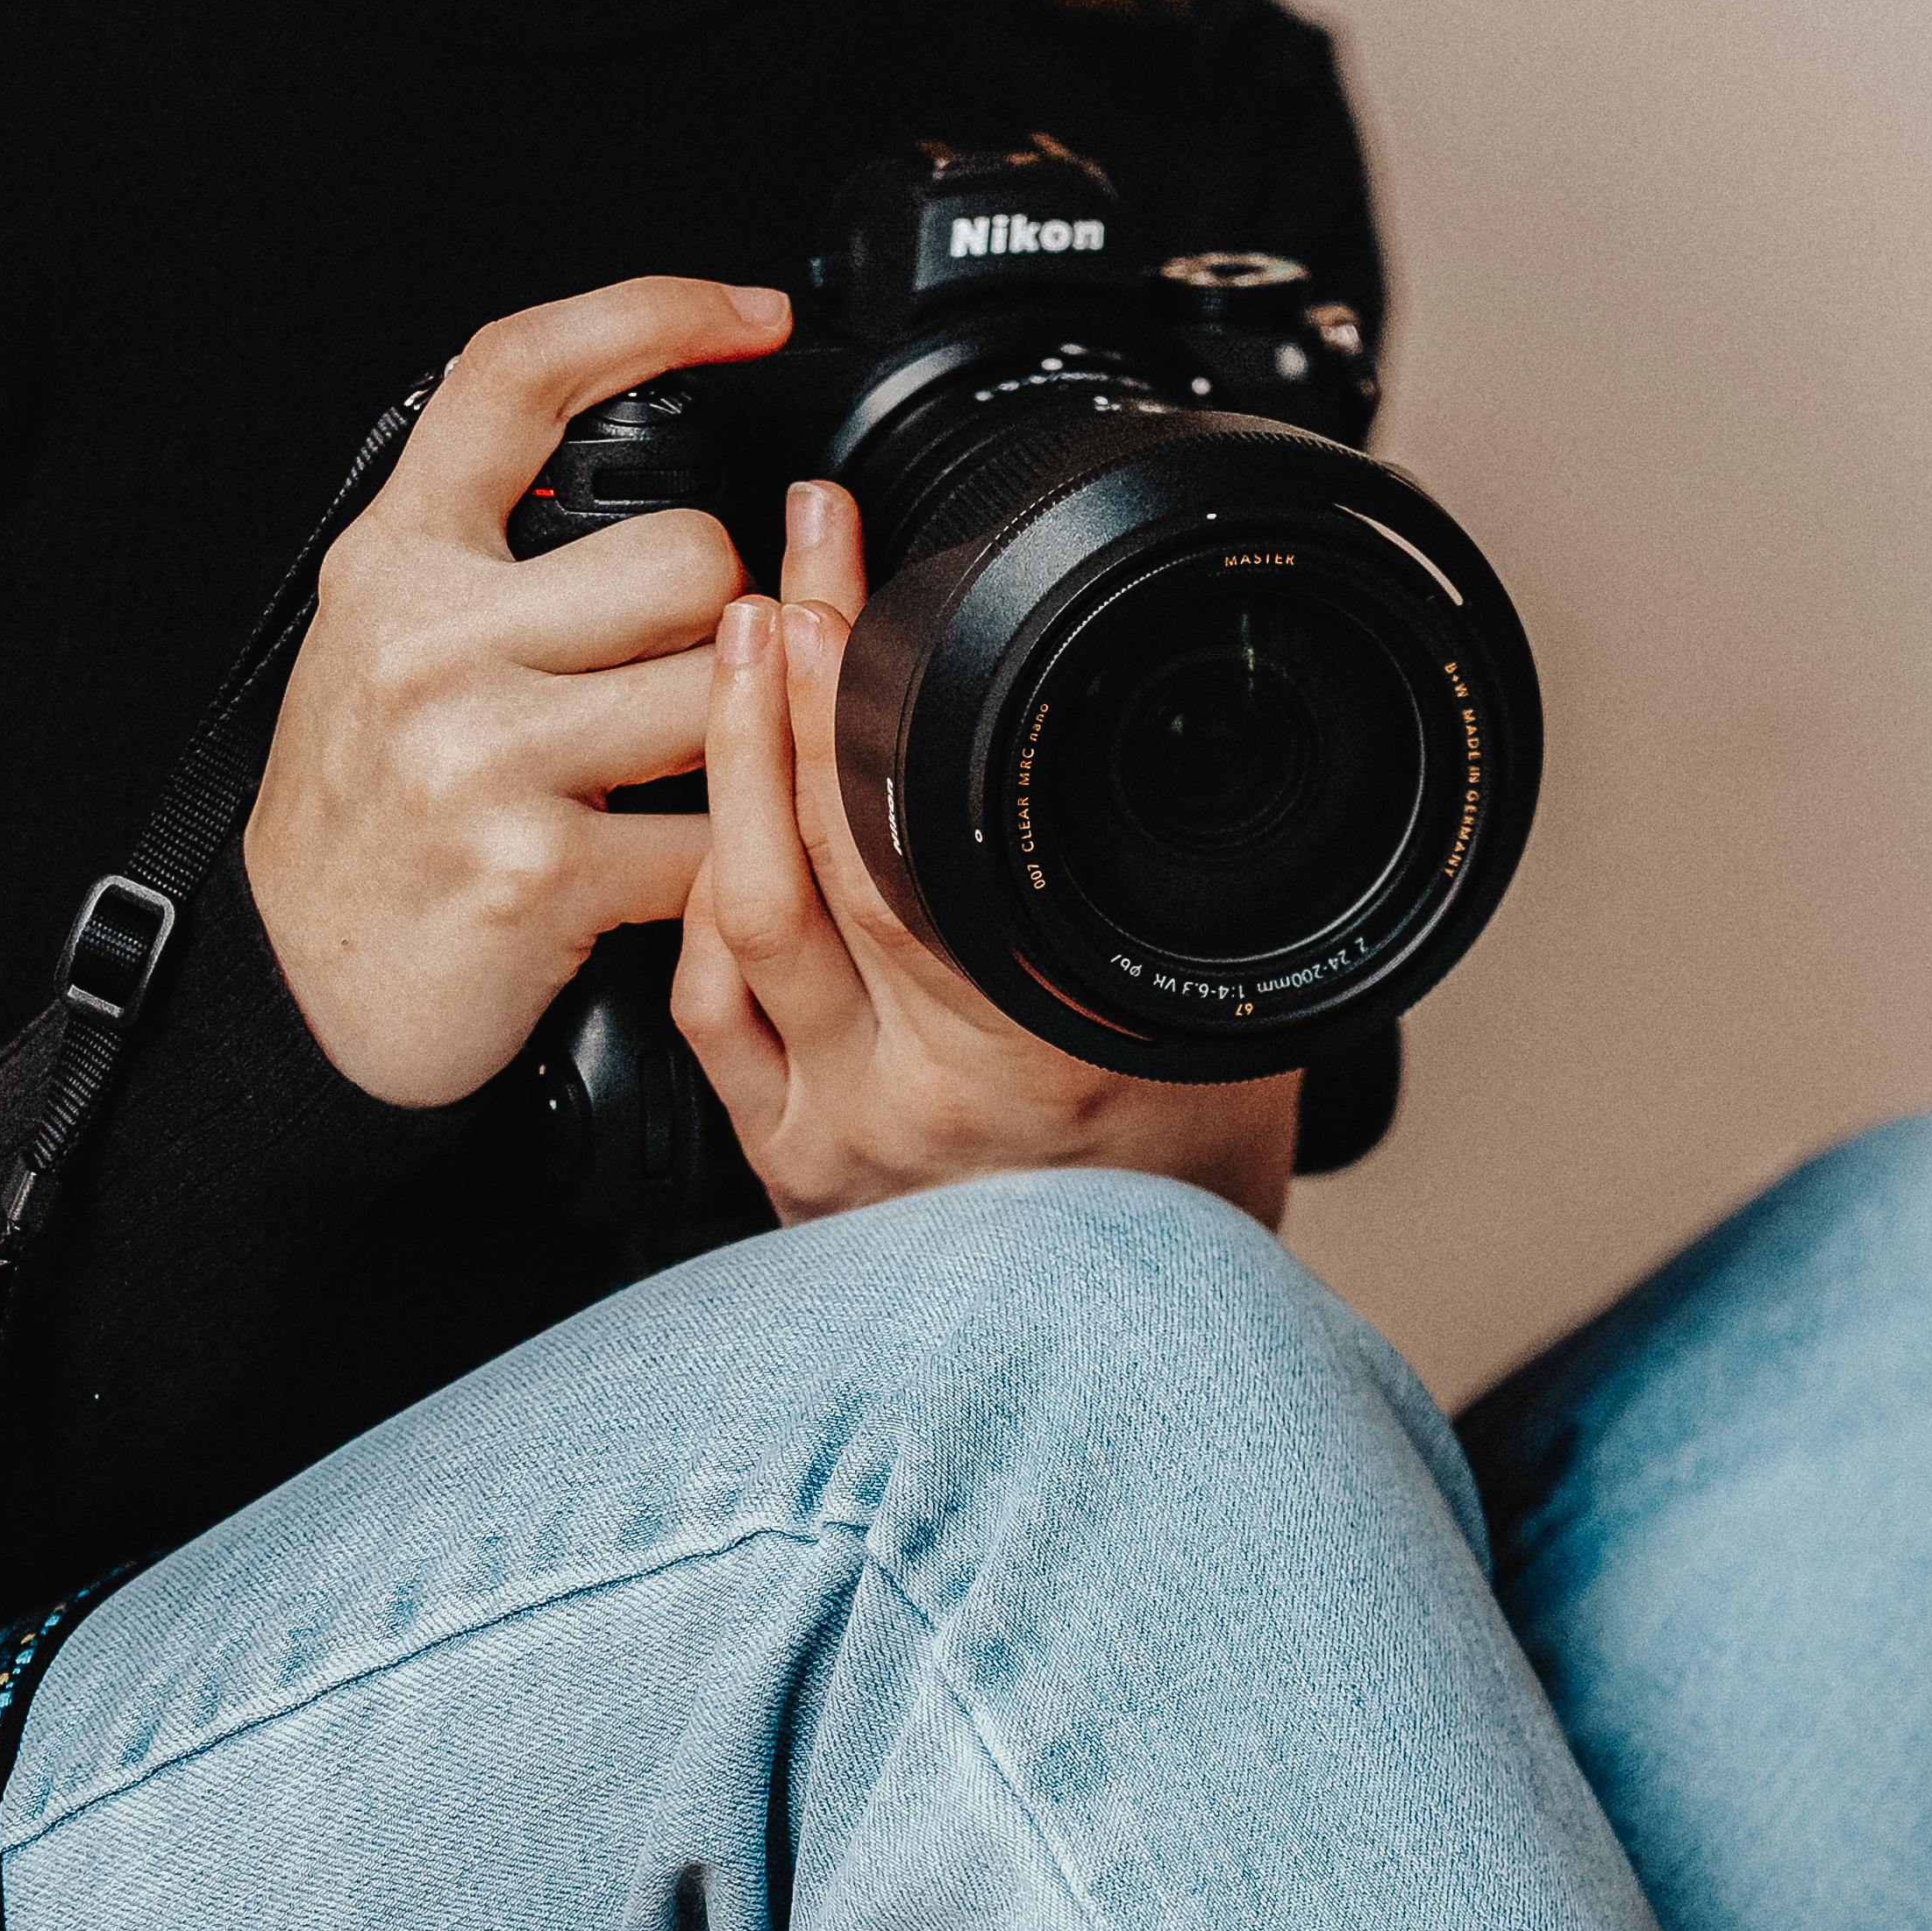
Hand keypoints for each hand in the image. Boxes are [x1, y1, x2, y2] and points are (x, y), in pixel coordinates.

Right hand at [245, 277, 791, 1107]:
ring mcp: (479, 753)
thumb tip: (656, 476)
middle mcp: (428, 638)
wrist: (299, 987)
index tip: (752, 315)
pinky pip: (712, 840)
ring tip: (675, 780)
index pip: (516, 376)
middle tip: (678, 680)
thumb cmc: (367, 812)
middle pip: (689, 553)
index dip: (649, 313)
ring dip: (734, 745)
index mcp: (396, 559)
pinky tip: (672, 874)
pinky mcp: (535, 869)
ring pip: (721, 691)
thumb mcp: (389, 641)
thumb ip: (491, 554)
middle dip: (723, 620)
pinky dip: (722, 867)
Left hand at [672, 481, 1303, 1225]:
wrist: (1152, 1360)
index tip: (842, 580)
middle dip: (777, 690)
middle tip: (781, 570)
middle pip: (799, 866)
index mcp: (1040, 1060)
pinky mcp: (787, 1169)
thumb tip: (1161, 746)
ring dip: (726, 775)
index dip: (849, 697)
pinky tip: (722, 821)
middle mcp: (921, 1106)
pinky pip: (709, 1012)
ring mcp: (837, 1142)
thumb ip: (1161, 905)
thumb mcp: (1226, 1027)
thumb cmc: (1195, 1193)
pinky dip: (705, 900)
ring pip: (731, 928)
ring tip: (740, 654)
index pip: (906, 843)